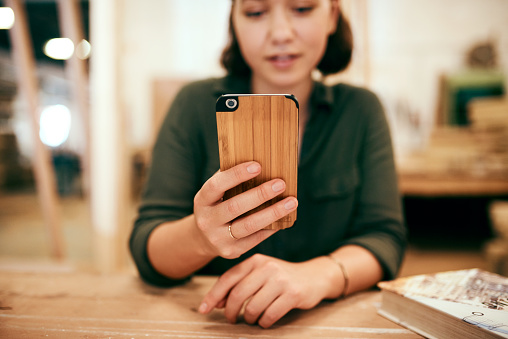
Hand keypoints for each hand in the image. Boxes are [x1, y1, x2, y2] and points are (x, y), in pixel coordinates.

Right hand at [193, 161, 297, 259]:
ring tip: (291, 201)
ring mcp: (218, 239)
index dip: (236, 175)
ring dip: (273, 213)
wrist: (203, 239)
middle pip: (235, 207)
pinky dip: (271, 227)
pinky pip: (256, 238)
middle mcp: (207, 221)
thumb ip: (230, 180)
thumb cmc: (217, 206)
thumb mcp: (215, 194)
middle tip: (280, 184)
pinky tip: (284, 218)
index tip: (257, 165)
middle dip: (260, 194)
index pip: (217, 186)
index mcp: (202, 200)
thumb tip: (260, 163)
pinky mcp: (231, 251)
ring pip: (249, 226)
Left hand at [198, 254, 333, 327]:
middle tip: (231, 320)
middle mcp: (266, 268)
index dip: (213, 296)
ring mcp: (280, 280)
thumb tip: (217, 302)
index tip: (204, 309)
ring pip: (253, 307)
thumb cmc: (281, 277)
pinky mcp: (293, 294)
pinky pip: (269, 315)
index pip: (228, 278)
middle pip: (238, 295)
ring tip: (252, 319)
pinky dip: (264, 322)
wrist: (314, 276)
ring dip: (249, 319)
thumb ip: (240, 283)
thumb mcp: (260, 273)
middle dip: (230, 312)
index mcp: (255, 260)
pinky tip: (265, 320)